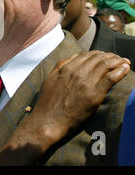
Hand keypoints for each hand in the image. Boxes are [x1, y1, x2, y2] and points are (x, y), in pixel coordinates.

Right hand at [0, 50, 129, 164]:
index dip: (99, 53)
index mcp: (66, 68)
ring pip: (106, 65)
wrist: (48, 120)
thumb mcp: (50, 78)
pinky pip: (111, 78)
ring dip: (118, 61)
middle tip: (119, 58)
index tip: (106, 56)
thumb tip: (71, 59)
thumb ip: (60, 66)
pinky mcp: (94, 95)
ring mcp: (85, 83)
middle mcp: (76, 72)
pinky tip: (125, 69)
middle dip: (111, 56)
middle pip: (98, 58)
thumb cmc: (48, 102)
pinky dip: (120, 71)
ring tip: (125, 62)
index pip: (87, 55)